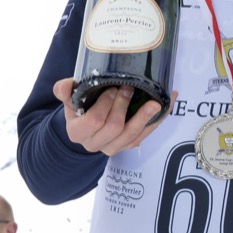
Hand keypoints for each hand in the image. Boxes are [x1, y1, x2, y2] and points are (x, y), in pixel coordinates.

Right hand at [53, 78, 171, 155]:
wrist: (86, 128)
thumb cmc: (80, 110)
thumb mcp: (70, 100)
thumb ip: (66, 92)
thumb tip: (66, 84)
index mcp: (78, 132)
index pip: (93, 121)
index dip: (105, 104)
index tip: (113, 87)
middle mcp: (95, 144)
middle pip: (114, 128)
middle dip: (123, 106)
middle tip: (129, 88)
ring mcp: (114, 147)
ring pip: (132, 135)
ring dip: (145, 117)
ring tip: (155, 102)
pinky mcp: (129, 145)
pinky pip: (145, 135)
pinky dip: (158, 119)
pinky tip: (167, 104)